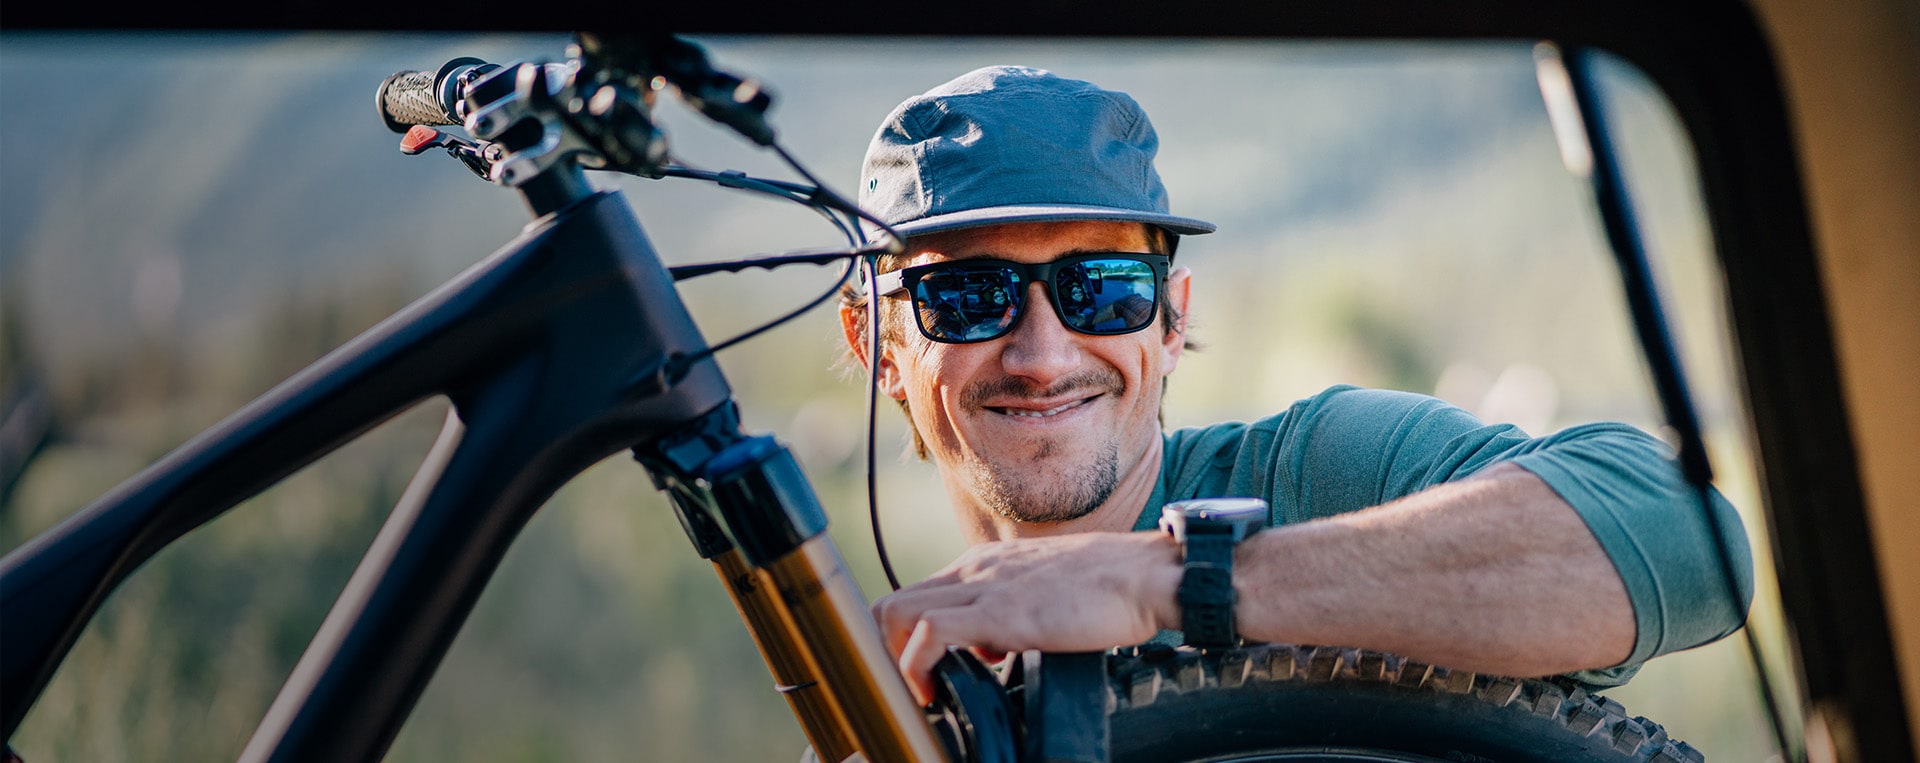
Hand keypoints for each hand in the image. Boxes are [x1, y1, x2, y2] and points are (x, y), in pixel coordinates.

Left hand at [870, 531, 1182, 704]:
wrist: (1148, 576)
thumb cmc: (1110, 589)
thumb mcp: (1042, 596)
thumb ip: (1008, 616)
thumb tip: (987, 651)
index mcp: (983, 566)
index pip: (916, 596)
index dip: (902, 641)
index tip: (917, 676)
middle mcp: (974, 569)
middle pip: (893, 603)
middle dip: (886, 654)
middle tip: (909, 692)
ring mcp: (984, 586)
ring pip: (898, 613)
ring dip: (895, 661)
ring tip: (919, 696)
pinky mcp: (1000, 611)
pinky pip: (931, 633)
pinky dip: (918, 667)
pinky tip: (935, 692)